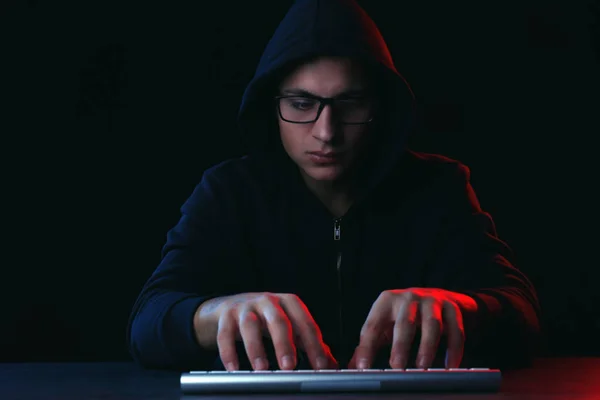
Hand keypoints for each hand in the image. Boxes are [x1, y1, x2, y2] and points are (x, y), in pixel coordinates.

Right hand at [203, 292, 337, 370]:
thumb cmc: (265, 318)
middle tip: (290, 366)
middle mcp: (268, 301)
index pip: (305, 323)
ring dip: (256, 348)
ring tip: (262, 369)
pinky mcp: (226, 316)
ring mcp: (245, 307)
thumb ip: (308, 343)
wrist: (230, 306)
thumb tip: (332, 365)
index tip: (320, 365)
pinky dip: (229, 352)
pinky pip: (225, 334)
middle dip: (285, 344)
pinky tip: (234, 368)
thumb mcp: (288, 326)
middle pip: (278, 321)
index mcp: (288, 303)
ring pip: (250, 326)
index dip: (314, 344)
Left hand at [348, 288, 476, 369]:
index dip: (367, 346)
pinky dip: (453, 349)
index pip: (373, 324)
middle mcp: (409, 298)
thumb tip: (352, 366)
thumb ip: (370, 343)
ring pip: (431, 324)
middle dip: (400, 345)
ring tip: (422, 366)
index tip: (363, 367)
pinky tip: (449, 365)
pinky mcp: (452, 308)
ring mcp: (433, 301)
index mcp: (387, 301)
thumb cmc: (408, 315)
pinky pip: (455, 330)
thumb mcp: (387, 323)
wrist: (444, 297)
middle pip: (404, 322)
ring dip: (427, 346)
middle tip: (396, 366)